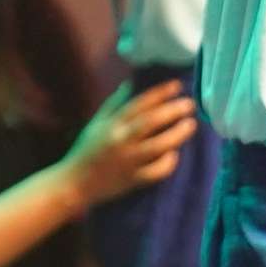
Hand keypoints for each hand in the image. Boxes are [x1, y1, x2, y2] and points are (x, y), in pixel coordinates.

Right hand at [59, 79, 199, 213]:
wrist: (74, 183)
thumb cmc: (86, 150)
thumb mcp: (97, 123)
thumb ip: (114, 103)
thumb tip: (131, 83)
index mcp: (111, 124)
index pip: (139, 103)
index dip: (160, 93)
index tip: (177, 86)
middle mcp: (119, 140)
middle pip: (150, 122)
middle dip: (173, 111)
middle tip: (190, 104)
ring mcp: (127, 161)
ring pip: (157, 147)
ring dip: (177, 134)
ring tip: (191, 124)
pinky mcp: (132, 180)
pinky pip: (156, 172)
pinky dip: (168, 162)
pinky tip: (174, 154)